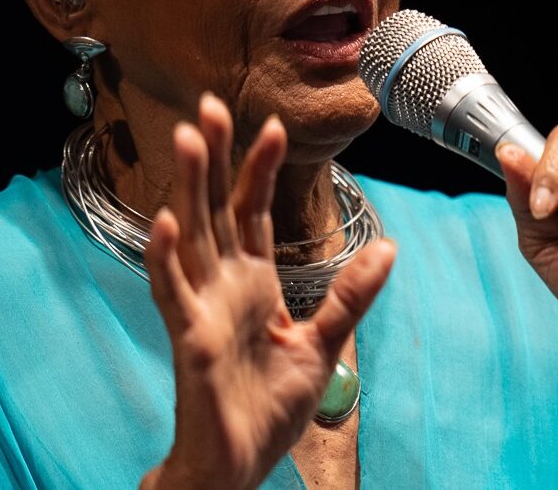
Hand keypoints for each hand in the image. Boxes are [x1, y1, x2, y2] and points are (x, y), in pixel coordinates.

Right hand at [139, 93, 395, 489]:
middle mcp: (222, 288)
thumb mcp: (324, 343)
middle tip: (209, 103)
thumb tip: (389, 247)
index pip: (253, 213)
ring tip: (190, 139)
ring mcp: (202, 310)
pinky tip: (168, 222)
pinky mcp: (189, 340)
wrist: (239, 464)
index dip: (259, 169)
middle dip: (216, 158)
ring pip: (191, 237)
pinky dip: (167, 258)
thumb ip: (351, 295)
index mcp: (253, 285)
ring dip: (188, 188)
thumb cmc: (269, 408)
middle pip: (216, 209)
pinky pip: (173, 293)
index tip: (272, 124)